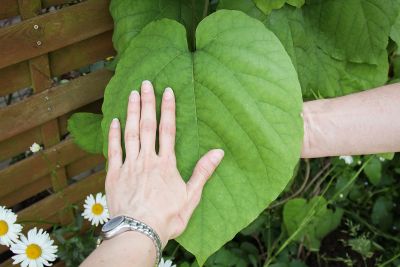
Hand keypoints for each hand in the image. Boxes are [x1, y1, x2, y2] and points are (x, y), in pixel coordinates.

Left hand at [105, 80, 223, 246]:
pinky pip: (113, 150)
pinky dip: (114, 135)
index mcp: (165, 163)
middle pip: (147, 125)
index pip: (167, 129)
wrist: (139, 233)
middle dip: (147, 102)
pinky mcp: (114, 175)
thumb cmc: (167, 217)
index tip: (167, 91)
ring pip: (130, 133)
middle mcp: (147, 159)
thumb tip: (218, 152)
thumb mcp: (191, 196)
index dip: (167, 109)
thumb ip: (203, 172)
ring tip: (132, 94)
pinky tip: (114, 121)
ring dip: (131, 112)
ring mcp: (129, 165)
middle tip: (145, 83)